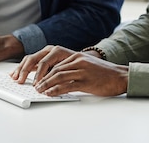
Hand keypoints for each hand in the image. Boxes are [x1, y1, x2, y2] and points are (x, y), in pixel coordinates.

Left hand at [11, 45, 128, 96]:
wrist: (120, 76)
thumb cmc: (103, 74)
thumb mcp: (85, 66)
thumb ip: (71, 67)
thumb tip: (54, 76)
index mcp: (75, 55)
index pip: (50, 59)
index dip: (37, 67)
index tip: (28, 74)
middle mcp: (77, 60)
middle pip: (51, 66)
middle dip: (37, 75)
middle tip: (29, 83)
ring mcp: (82, 69)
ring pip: (57, 75)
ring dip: (45, 83)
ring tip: (37, 89)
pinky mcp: (86, 80)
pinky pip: (67, 85)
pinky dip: (56, 89)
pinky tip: (49, 93)